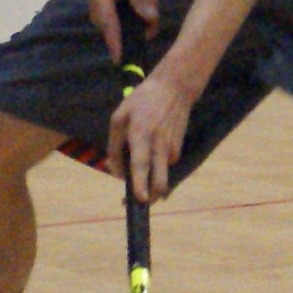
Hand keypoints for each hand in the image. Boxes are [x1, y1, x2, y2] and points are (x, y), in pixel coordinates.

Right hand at [81, 0, 158, 63]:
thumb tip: (151, 19)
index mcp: (103, 11)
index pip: (113, 38)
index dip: (123, 54)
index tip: (130, 70)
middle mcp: (105, 18)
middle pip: (134, 27)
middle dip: (146, 8)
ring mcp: (111, 15)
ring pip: (138, 19)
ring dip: (146, 0)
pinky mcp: (117, 11)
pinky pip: (136, 12)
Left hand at [109, 63, 194, 202]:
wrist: (175, 88)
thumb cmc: (141, 101)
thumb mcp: (119, 117)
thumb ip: (114, 146)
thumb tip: (115, 172)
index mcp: (141, 135)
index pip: (141, 164)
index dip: (141, 183)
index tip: (142, 200)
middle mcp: (159, 145)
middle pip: (160, 180)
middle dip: (152, 197)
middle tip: (140, 204)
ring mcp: (171, 148)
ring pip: (160, 175)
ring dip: (150, 179)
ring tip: (138, 165)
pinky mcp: (177, 149)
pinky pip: (162, 164)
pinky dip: (155, 164)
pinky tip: (150, 149)